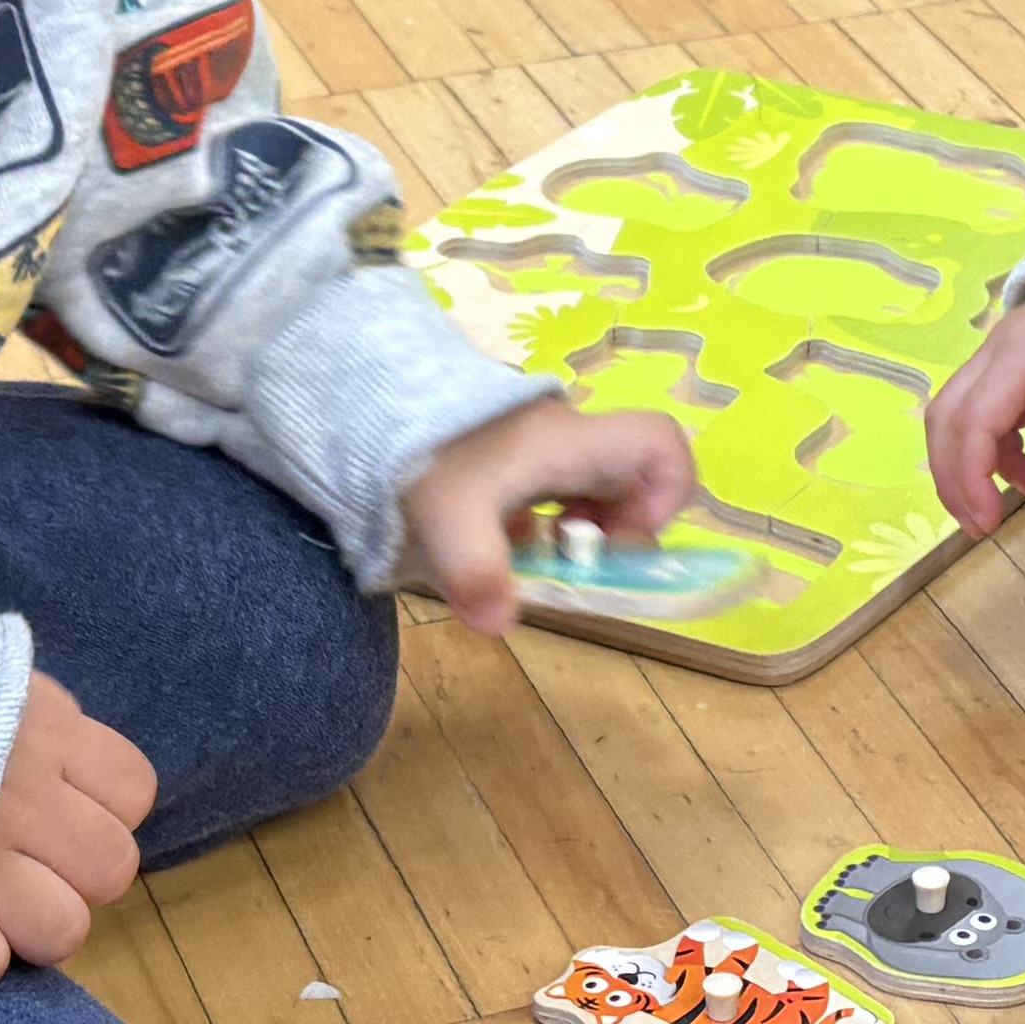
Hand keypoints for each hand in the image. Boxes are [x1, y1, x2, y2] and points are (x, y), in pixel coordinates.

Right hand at [0, 670, 153, 986]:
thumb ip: (19, 709)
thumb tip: (60, 744)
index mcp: (39, 726)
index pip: (134, 790)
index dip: (100, 811)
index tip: (56, 812)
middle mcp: (24, 795)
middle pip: (112, 870)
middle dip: (72, 878)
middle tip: (17, 869)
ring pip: (64, 931)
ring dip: (26, 929)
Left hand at [396, 393, 698, 633]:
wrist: (359, 400)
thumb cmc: (418, 451)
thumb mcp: (446, 513)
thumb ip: (477, 569)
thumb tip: (500, 624)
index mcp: (570, 442)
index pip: (661, 445)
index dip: (665, 499)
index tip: (617, 543)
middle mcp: (567, 440)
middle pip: (633, 480)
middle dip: (615, 535)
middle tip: (573, 567)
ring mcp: (540, 449)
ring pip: (592, 493)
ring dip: (576, 537)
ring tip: (532, 561)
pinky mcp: (512, 460)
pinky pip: (552, 496)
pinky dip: (541, 530)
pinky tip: (499, 546)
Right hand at [925, 285, 1024, 535]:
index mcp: (1022, 352)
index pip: (975, 418)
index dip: (972, 475)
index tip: (989, 523)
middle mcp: (995, 351)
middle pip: (947, 417)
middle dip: (954, 476)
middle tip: (980, 527)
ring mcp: (997, 358)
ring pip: (953, 415)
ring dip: (963, 466)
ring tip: (993, 511)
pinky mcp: (1007, 370)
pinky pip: (978, 413)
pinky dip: (988, 452)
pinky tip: (1023, 477)